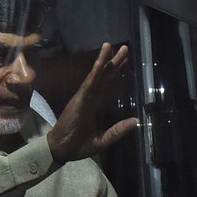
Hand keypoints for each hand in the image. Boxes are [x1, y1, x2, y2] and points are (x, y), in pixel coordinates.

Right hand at [46, 43, 137, 162]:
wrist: (61, 151)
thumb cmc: (78, 145)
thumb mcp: (103, 140)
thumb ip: (118, 130)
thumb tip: (135, 121)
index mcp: (93, 105)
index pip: (107, 85)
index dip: (115, 73)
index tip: (124, 62)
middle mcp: (89, 98)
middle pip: (104, 76)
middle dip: (114, 62)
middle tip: (125, 48)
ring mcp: (83, 97)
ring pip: (96, 75)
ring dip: (104, 60)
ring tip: (111, 45)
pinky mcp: (79, 100)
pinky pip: (89, 84)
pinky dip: (95, 72)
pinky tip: (101, 61)